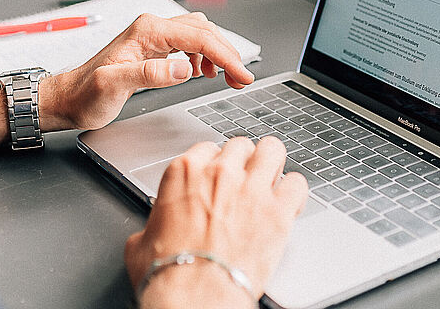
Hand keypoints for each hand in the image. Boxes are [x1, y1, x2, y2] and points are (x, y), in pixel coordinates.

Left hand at [41, 12, 253, 131]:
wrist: (67, 99)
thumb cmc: (85, 95)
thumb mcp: (113, 86)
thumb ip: (149, 74)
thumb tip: (183, 69)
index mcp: (147, 31)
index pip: (198, 36)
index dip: (225, 55)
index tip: (241, 74)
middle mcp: (152, 27)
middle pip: (204, 31)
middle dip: (227, 53)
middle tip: (241, 79)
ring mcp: (153, 36)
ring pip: (199, 35)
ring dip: (218, 54)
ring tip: (227, 78)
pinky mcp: (153, 48)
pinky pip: (188, 44)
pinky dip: (204, 57)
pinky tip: (202, 73)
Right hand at [125, 137, 308, 308]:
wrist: (194, 296)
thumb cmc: (167, 271)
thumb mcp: (142, 240)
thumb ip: (155, 223)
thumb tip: (152, 231)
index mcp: (185, 172)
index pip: (207, 148)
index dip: (214, 163)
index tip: (217, 177)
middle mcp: (221, 173)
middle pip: (241, 145)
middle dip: (244, 162)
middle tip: (243, 180)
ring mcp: (252, 189)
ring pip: (273, 150)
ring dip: (272, 164)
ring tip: (271, 180)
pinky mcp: (278, 211)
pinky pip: (297, 183)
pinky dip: (294, 192)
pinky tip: (288, 203)